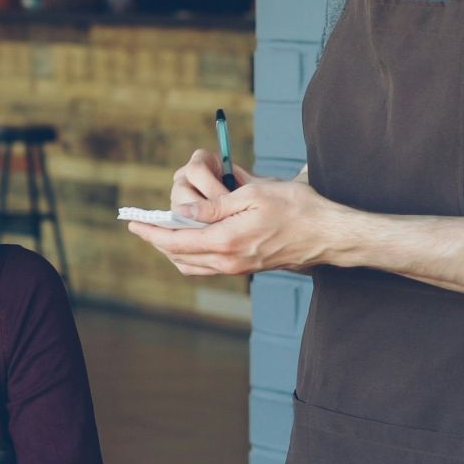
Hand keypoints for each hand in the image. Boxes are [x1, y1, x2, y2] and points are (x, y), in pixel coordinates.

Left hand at [130, 154, 338, 276]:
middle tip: (145, 226)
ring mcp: (238, 267)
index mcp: (227, 241)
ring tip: (163, 232)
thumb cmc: (297, 207)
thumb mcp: (253, 195)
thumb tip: (184, 211)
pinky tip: (191, 238)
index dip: (151, 233)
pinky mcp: (247, 267)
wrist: (329, 234)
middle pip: (179, 256)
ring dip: (173, 250)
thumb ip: (215, 206)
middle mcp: (229, 261)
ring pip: (192, 265)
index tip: (133, 224)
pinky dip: (192, 254)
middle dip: (158, 242)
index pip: (176, 241)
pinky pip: (209, 266)